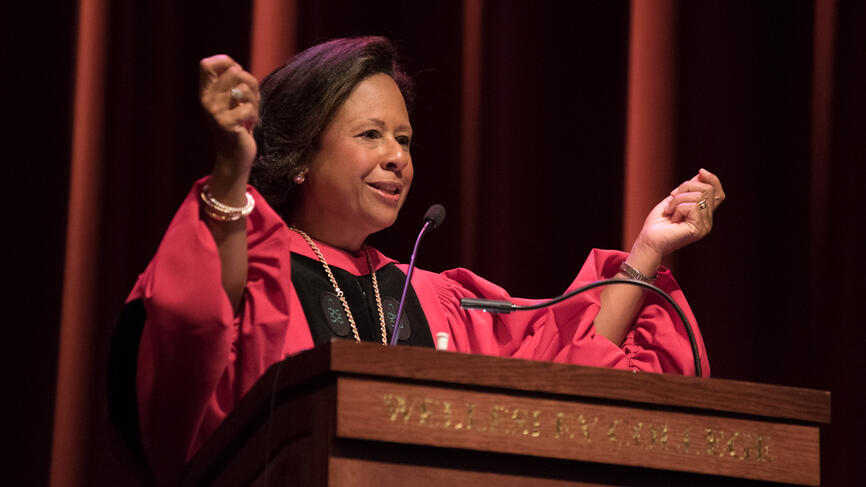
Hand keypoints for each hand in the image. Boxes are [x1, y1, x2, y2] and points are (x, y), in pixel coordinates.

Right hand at [199, 55, 259, 181]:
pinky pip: (248, 108)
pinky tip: (249, 125)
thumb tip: (236, 68)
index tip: (237, 72)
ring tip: (250, 113)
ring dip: (255, 101)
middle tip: (251, 98)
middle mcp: (206, 100)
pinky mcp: (226, 124)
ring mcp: (215, 112)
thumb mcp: (233, 101)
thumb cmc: (239, 125)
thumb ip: (234, 83)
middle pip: (233, 72)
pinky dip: (255, 115)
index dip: (225, 62)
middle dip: (251, 82)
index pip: (206, 64)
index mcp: (206, 93)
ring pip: (244, 89)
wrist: (235, 156)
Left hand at [632, 168, 725, 264]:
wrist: (648, 241)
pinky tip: (672, 219)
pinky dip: (677, 208)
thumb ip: (689, 190)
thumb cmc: (658, 223)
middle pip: (707, 190)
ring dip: (677, 200)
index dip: (713, 180)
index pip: (718, 194)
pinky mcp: (698, 229)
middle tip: (671, 199)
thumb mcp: (675, 200)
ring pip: (698, 196)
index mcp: (703, 213)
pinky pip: (692, 206)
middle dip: (685, 187)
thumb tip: (702, 174)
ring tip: (670, 212)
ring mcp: (705, 226)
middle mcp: (707, 220)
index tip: (701, 171)